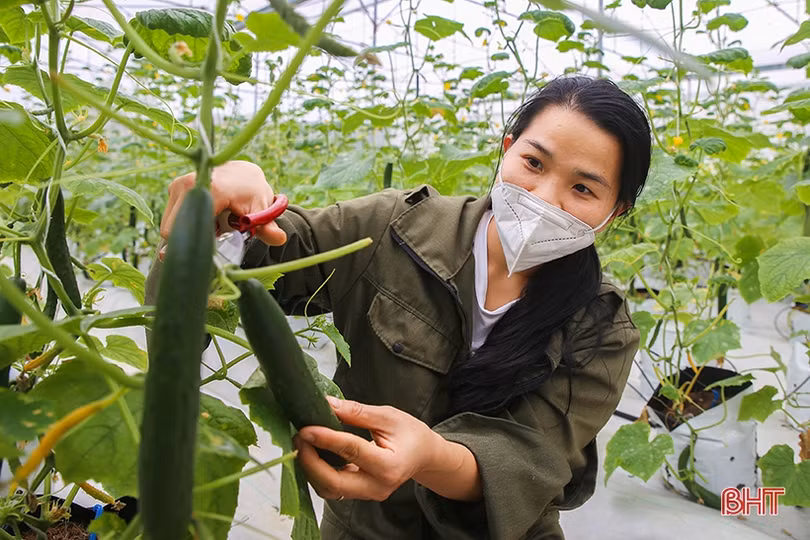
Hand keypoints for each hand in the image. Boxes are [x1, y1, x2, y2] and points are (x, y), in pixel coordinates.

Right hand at [159, 161, 286, 257]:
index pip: (189, 228)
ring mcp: (178, 185)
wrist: (244, 173)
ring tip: (213, 225)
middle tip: (215, 236)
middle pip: (174, 230)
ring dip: (190, 231)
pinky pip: (172, 217)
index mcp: (210, 189)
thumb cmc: (253, 193)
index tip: (211, 250)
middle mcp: (189, 184)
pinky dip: (186, 223)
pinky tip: (205, 219)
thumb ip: (267, 227)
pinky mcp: (173, 188)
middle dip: (193, 238)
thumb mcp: (261, 210)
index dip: (197, 243)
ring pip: (171, 225)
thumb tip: (280, 239)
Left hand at [294, 396, 444, 501]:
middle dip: (310, 462)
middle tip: (299, 437)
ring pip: (329, 489)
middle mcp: (378, 486)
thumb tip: (326, 403)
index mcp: (390, 465)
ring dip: (310, 469)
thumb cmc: (409, 433)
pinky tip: (310, 454)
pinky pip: (332, 488)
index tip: (306, 428)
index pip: (352, 451)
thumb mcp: (387, 416)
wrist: (423, 455)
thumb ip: (356, 412)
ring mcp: (368, 495)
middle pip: (334, 483)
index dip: (326, 439)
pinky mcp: (359, 494)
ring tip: (301, 443)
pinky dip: (317, 473)